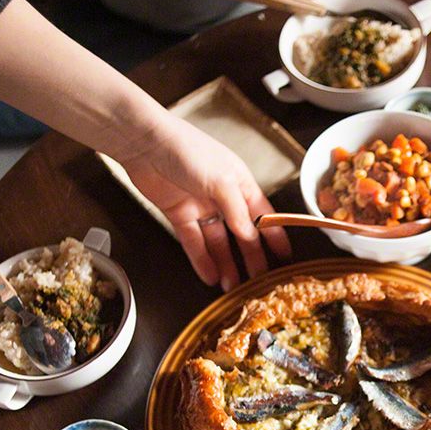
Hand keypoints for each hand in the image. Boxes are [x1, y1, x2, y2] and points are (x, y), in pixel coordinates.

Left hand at [117, 114, 289, 291]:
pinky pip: (194, 242)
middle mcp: (223, 196)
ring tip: (232, 286)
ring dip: (225, 263)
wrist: (146, 144)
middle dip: (250, 256)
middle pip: (241, 233)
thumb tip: (251, 236)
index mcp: (240, 183)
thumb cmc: (188, 150)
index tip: (284, 256)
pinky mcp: (180, 215)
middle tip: (258, 280)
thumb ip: (237, 211)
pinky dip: (201, 259)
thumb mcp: (221, 180)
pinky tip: (209, 275)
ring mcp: (201, 207)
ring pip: (218, 241)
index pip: (263, 214)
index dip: (274, 235)